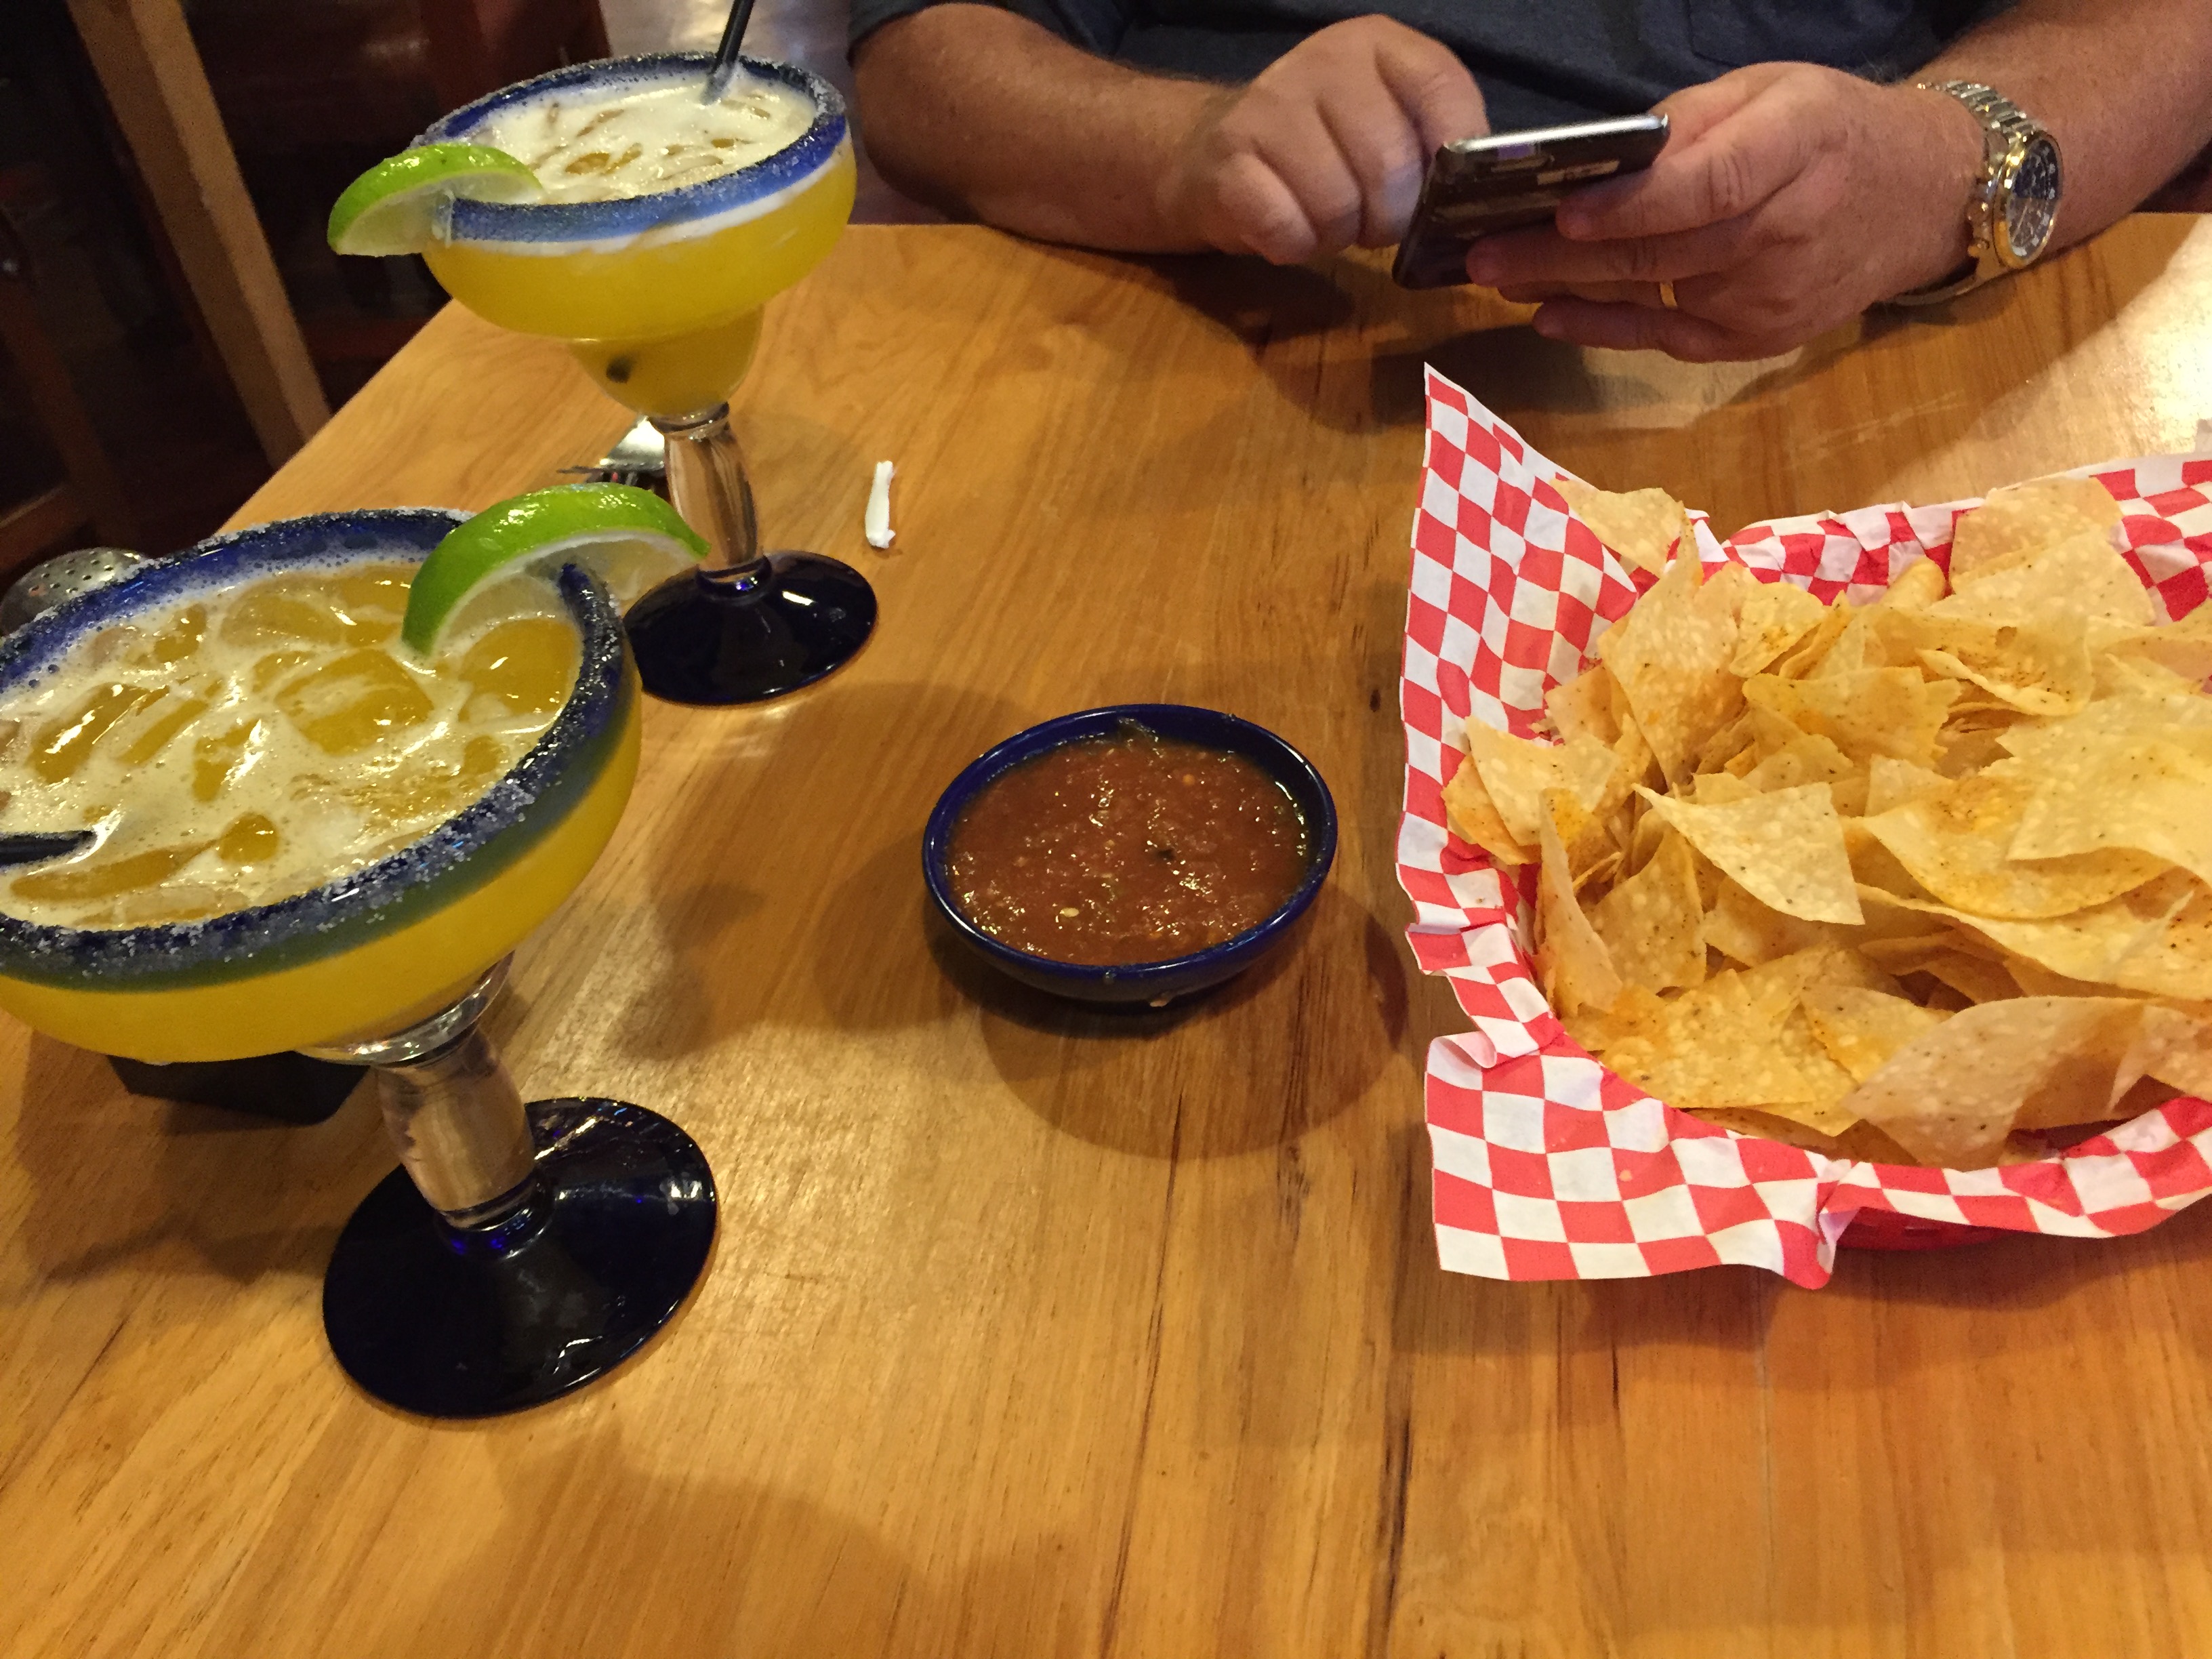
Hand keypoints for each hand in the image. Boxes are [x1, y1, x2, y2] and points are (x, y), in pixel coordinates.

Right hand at [1158, 17, 1486, 262]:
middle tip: (1373, 223)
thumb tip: (1478, 193)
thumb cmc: (1319, 148)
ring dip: (1339, 235)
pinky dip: (1295, 246)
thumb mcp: (1383, 122)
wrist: (1212, 155)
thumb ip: (1431, 140)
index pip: (1442, 86)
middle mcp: (1323, 62)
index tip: (1445, 192)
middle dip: (1390, 217)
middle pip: (1389, 163)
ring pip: (1337, 203)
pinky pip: (1286, 227)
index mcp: (1375, 46)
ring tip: (1327, 223)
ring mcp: (1269, 107)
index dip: (1455, 150)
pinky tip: (1288, 231)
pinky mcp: (1228, 160)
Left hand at [1462, 64, 1985, 360]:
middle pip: (1660, 251)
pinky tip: (1548, 314)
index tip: (1561, 212)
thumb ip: (1691, 126)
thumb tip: (1603, 162)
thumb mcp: (1773, 92)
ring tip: (1500, 273)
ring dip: (1567, 287)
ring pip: (1652, 295)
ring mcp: (1772, 299)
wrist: (1919, 199)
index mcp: (1798, 149)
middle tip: (1482, 253)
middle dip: (1560, 255)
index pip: (1706, 187)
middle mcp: (1787, 231)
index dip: (1630, 207)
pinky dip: (1602, 327)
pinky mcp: (1758, 342)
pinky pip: (1665, 338)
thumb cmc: (1831, 134)